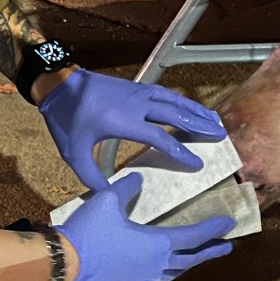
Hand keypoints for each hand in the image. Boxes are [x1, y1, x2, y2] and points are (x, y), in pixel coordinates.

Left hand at [39, 69, 225, 190]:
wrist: (59, 84)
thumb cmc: (65, 119)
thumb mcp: (73, 153)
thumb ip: (91, 177)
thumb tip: (109, 196)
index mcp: (123, 122)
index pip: (160, 138)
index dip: (181, 152)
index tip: (198, 164)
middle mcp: (135, 104)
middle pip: (174, 115)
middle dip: (199, 126)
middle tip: (221, 137)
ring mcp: (136, 92)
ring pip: (173, 100)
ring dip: (195, 110)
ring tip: (215, 120)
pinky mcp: (134, 86)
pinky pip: (164, 92)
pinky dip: (181, 100)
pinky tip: (189, 107)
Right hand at [55, 173, 233, 280]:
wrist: (67, 260)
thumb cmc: (90, 230)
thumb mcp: (108, 199)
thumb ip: (128, 187)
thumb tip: (138, 178)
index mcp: (157, 244)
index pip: (193, 236)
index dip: (212, 229)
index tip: (228, 222)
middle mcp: (156, 263)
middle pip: (191, 259)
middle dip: (210, 251)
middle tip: (226, 246)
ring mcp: (144, 275)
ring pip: (176, 271)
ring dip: (191, 262)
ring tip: (199, 256)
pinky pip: (158, 277)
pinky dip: (169, 270)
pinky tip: (164, 267)